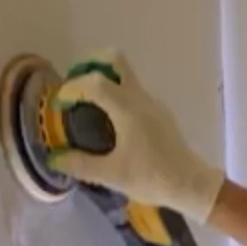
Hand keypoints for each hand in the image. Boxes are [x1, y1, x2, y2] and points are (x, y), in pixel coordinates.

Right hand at [51, 52, 224, 223]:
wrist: (191, 184)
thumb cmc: (153, 178)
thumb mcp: (112, 175)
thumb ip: (81, 164)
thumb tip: (55, 158)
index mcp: (128, 108)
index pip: (95, 82)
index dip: (72, 87)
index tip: (59, 104)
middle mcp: (141, 98)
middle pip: (115, 60)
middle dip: (91, 65)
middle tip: (75, 87)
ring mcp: (152, 103)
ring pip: (125, 75)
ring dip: (103, 81)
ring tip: (87, 107)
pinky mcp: (159, 113)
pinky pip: (133, 92)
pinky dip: (116, 96)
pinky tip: (109, 123)